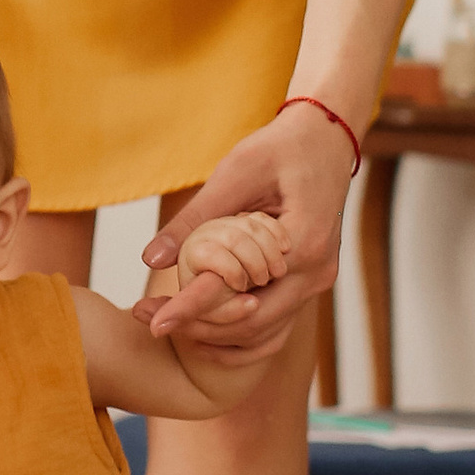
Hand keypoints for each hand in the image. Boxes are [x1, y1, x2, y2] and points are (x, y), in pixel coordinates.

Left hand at [139, 106, 354, 353]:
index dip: (191, 308)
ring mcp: (317, 281)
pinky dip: (238, 334)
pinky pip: (275, 324)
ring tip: (166, 320)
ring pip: (264, 332)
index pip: (239, 291)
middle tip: (149, 319)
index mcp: (304, 242)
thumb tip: (150, 260)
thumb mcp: (234, 174)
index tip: (153, 321)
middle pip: (252, 323)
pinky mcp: (309, 283)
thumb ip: (194, 220)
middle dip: (198, 327)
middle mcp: (316, 272)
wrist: (325, 140)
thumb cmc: (281, 148)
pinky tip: (200, 331)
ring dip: (215, 334)